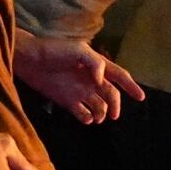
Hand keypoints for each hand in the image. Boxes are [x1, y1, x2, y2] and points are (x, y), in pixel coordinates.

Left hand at [14, 34, 142, 127]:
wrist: (29, 60)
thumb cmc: (54, 50)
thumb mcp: (78, 51)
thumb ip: (94, 63)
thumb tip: (102, 81)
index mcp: (97, 66)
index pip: (119, 76)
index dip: (130, 86)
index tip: (140, 98)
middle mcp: (91, 80)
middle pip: (110, 95)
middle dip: (115, 105)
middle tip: (114, 116)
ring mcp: (79, 91)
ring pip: (98, 106)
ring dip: (101, 113)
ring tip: (97, 117)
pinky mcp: (67, 101)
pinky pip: (82, 113)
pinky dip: (87, 118)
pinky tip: (86, 118)